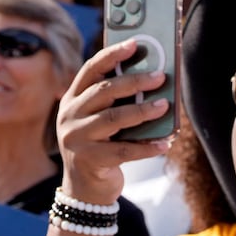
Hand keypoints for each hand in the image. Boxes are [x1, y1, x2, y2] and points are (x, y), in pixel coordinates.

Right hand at [54, 38, 170, 205]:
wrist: (85, 190)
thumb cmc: (100, 147)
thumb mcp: (100, 121)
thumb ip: (116, 103)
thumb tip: (153, 82)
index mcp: (72, 99)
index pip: (91, 70)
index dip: (112, 55)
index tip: (134, 44)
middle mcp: (70, 116)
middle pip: (104, 91)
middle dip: (134, 81)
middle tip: (159, 77)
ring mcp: (77, 138)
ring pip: (113, 119)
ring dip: (142, 111)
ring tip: (164, 107)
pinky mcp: (89, 160)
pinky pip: (124, 150)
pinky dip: (147, 147)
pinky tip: (165, 144)